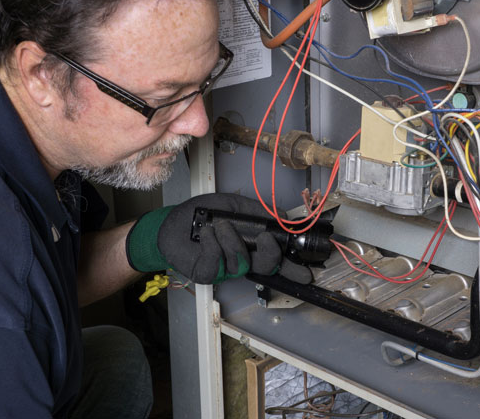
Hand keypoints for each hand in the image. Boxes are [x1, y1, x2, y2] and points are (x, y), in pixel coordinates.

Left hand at [126, 193, 311, 283]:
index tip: (307, 272)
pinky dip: (212, 244)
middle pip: (266, 267)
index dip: (292, 269)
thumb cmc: (202, 215)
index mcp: (252, 246)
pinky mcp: (206, 273)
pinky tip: (207, 233)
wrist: (172, 222)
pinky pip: (216, 263)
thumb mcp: (234, 206)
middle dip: (270, 255)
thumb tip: (283, 215)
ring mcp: (224, 269)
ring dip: (232, 241)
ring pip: (240, 263)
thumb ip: (259, 211)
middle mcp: (241, 260)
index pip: (277, 261)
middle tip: (267, 239)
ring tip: (220, 225)